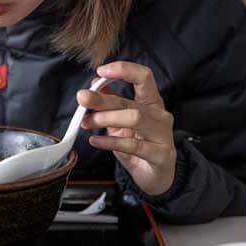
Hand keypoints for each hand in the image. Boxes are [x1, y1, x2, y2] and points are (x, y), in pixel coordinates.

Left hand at [77, 61, 175, 194]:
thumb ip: (111, 102)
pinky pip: (133, 145)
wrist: (156, 175)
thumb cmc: (139, 144)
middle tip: (82, 98)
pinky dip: (110, 142)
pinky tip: (95, 141)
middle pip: (131, 100)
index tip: (101, 71)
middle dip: (103, 99)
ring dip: (106, 118)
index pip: (144, 77)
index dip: (123, 70)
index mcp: (152, 102)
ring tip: (87, 122)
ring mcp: (163, 135)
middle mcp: (160, 115)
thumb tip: (95, 83)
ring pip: (134, 118)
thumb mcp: (122, 121)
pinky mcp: (161, 155)